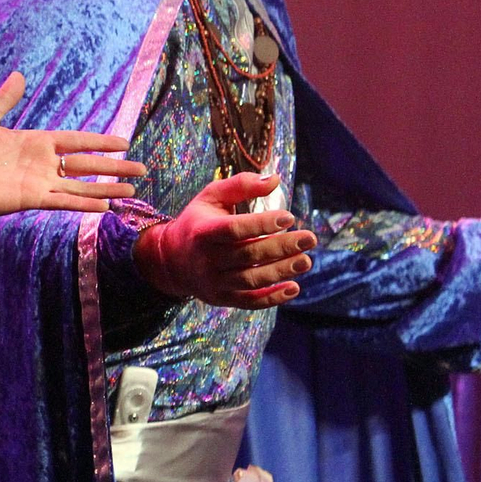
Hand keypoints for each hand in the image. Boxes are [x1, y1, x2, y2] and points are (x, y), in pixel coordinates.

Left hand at [0, 72, 144, 221]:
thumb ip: (4, 100)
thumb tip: (19, 75)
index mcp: (36, 142)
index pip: (77, 141)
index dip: (100, 141)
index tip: (124, 142)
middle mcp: (43, 163)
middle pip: (86, 164)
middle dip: (113, 166)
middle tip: (141, 169)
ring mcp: (39, 182)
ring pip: (80, 185)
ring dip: (106, 187)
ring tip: (131, 190)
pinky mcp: (31, 198)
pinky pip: (63, 201)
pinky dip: (83, 202)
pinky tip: (104, 204)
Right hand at [133, 172, 313, 309]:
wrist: (170, 259)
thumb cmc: (198, 222)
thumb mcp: (211, 197)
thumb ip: (240, 186)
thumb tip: (274, 180)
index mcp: (203, 232)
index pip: (233, 229)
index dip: (261, 224)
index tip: (289, 217)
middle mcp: (206, 259)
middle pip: (248, 255)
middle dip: (281, 247)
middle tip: (309, 238)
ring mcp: (213, 282)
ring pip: (251, 280)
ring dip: (281, 271)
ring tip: (306, 261)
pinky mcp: (221, 298)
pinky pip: (249, 301)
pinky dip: (272, 298)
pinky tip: (294, 288)